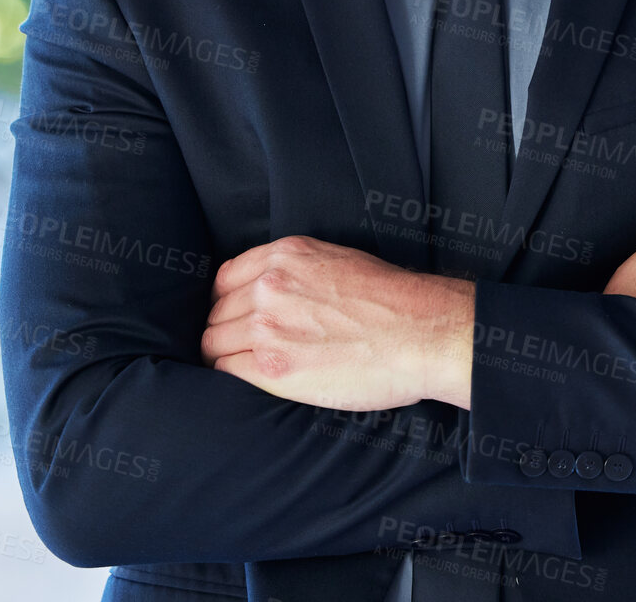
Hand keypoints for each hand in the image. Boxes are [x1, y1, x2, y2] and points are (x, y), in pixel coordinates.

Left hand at [201, 235, 475, 410]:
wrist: (420, 332)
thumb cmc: (390, 299)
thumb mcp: (336, 258)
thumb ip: (293, 270)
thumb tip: (269, 289)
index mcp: (284, 256)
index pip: (225, 279)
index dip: (228, 302)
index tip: (236, 317)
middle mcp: (269, 287)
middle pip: (216, 314)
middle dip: (227, 331)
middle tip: (245, 349)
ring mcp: (267, 327)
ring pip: (214, 345)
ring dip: (227, 357)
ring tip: (249, 368)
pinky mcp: (274, 368)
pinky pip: (226, 373)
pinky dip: (233, 377)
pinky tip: (255, 380)